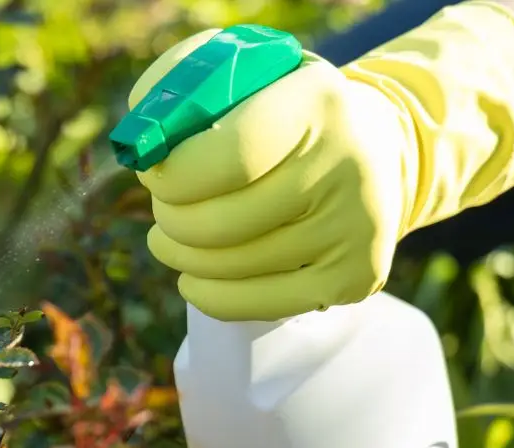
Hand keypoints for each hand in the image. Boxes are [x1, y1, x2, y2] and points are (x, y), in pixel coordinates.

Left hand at [131, 31, 417, 321]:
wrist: (374, 150)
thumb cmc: (283, 112)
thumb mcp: (245, 75)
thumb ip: (182, 88)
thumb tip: (139, 141)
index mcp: (315, 103)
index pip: (229, 156)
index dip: (174, 175)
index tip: (154, 173)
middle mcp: (346, 166)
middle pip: (219, 223)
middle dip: (170, 218)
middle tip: (163, 207)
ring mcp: (355, 229)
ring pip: (228, 266)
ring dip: (180, 255)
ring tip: (169, 239)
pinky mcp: (354, 278)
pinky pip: (251, 305)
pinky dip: (206, 293)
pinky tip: (192, 275)